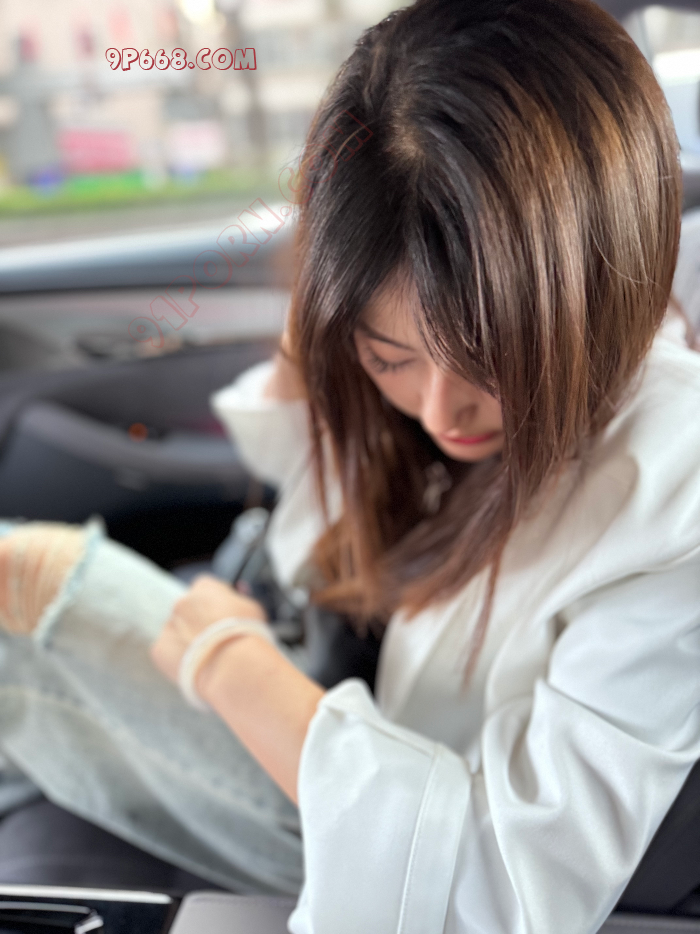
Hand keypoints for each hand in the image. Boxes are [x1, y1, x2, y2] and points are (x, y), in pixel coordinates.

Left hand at [150, 574, 267, 685]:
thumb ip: (239, 599)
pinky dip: (177, 658)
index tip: (221, 616)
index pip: (205, 588)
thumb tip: (238, 594)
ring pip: (176, 631)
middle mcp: (182, 602)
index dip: (214, 603)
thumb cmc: (247, 636)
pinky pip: (167, 651)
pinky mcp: (159, 649)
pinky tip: (195, 666)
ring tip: (206, 657)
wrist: (233, 667)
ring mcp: (169, 625)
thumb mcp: (252, 607)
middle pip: (188, 609)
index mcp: (204, 588)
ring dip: (187, 640)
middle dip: (198, 621)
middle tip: (213, 639)